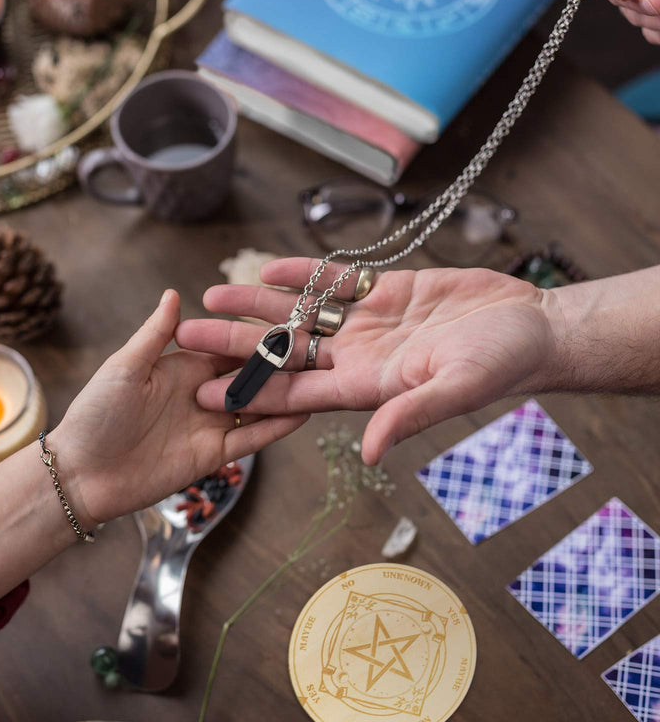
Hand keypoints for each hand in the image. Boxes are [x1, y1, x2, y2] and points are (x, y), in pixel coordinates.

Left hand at [53, 289, 307, 525]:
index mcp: (184, 366)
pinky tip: (302, 413)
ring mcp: (211, 424)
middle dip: (278, 364)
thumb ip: (155, 334)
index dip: (254, 336)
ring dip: (284, 394)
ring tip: (320, 378)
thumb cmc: (96, 413)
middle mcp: (203, 392)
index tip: (285, 320)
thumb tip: (174, 293)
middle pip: (249, 375)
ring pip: (257, 405)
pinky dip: (276, 427)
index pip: (228, 347)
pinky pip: (251, 438)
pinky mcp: (214, 454)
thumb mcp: (125, 367)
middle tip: (314, 349)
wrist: (83, 474)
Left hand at [176, 260, 556, 464]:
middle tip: (189, 335)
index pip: (296, 393)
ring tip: (214, 294)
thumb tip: (371, 454)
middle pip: (286, 351)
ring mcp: (371, 324)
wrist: (532, 327)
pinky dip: (303, 274)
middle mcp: (361, 357)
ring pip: (302, 314)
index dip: (250, 392)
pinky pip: (335, 282)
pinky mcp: (387, 292)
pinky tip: (269, 268)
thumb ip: (410, 415)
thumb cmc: (502, 364)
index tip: (205, 393)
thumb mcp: (456, 389)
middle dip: (237, 344)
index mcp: (369, 386)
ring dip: (258, 306)